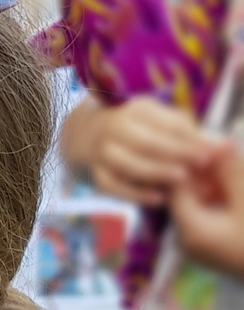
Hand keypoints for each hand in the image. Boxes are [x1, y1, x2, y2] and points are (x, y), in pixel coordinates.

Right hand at [62, 94, 227, 205]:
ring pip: (130, 163)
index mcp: (138, 110)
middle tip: (202, 165)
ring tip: (181, 180)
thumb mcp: (158, 120)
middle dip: (177, 153)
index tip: (213, 151)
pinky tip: (158, 199)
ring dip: (157, 171)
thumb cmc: (135, 128)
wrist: (85, 135)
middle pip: (148, 142)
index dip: (191, 138)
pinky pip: (114, 186)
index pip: (167, 124)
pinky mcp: (96, 174)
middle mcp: (116, 127)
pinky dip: (135, 193)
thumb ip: (189, 133)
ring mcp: (103, 152)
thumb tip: (223, 147)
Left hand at [171, 144, 243, 276]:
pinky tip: (237, 183)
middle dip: (207, 171)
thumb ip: (232, 173)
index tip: (211, 142)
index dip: (191, 161)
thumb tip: (221, 143)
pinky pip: (213, 216)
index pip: (176, 186)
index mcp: (189, 230)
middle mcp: (188, 240)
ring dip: (218, 183)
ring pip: (203, 204)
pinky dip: (224, 198)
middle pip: (189, 195)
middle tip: (226, 150)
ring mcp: (202, 245)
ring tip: (234, 164)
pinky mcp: (216, 247)